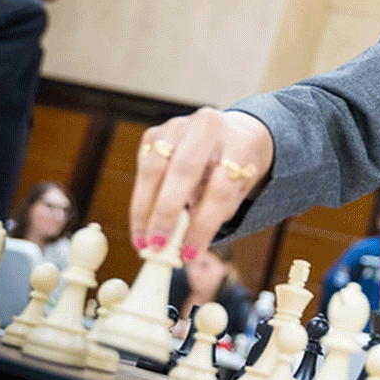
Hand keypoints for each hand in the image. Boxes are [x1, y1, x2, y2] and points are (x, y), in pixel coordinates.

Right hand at [129, 107, 272, 261]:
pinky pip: (143, 166)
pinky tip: (141, 222)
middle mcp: (209, 127)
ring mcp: (179, 124)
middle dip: (167, 212)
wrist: (232, 134)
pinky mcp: (156, 131)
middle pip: (184, 170)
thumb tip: (183, 249)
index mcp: (239, 143)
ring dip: (145, 209)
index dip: (204, 225)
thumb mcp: (236, 191)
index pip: (220, 187)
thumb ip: (214, 213)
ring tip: (143, 241)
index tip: (190, 254)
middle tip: (157, 246)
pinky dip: (140, 197)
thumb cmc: (234, 169)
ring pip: (155, 167)